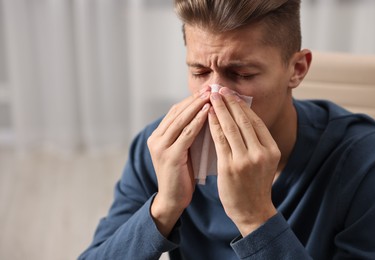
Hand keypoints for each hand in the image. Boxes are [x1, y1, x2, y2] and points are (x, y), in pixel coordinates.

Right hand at [148, 87, 209, 235]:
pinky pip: (187, 134)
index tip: (207, 90)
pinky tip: (209, 112)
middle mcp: (156, 139)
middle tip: (211, 87)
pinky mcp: (169, 156)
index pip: (175, 111)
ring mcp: (161, 147)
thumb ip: (188, 134)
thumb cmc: (182, 175)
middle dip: (195, 99)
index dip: (191, 99)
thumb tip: (206, 114)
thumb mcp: (183, 150)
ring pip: (181, 120)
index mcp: (158, 136)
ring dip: (197, 106)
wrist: (172, 200)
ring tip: (212, 95)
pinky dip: (198, 121)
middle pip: (177, 112)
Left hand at [208, 87, 279, 236]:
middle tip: (219, 89)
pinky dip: (213, 125)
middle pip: (243, 120)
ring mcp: (246, 160)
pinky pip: (220, 140)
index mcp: (271, 149)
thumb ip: (257, 142)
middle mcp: (261, 152)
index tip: (231, 93)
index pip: (255, 121)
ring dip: (219, 109)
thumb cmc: (255, 185)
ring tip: (211, 97)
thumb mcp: (264, 161)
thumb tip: (243, 118)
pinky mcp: (230, 167)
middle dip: (229, 102)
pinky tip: (207, 115)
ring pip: (231, 127)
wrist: (252, 211)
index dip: (242, 105)